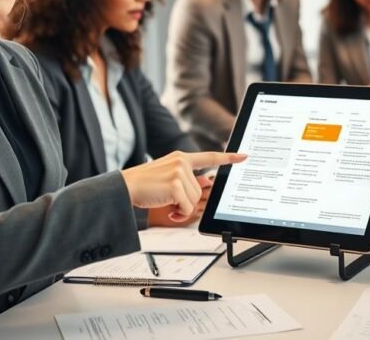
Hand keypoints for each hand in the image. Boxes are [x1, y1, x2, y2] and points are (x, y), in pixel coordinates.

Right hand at [121, 151, 244, 221]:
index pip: (209, 156)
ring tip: (167, 203)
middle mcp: (182, 162)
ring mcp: (179, 172)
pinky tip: (169, 210)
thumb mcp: (167, 175)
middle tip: (171, 201)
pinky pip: (187, 207)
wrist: (125, 187)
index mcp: (181, 158)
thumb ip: (185, 178)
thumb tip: (204, 185)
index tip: (244, 156)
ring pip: (194, 200)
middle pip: (200, 190)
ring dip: (183, 208)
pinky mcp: (175, 185)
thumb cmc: (144, 184)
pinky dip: (180, 213)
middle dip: (187, 201)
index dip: (228, 157)